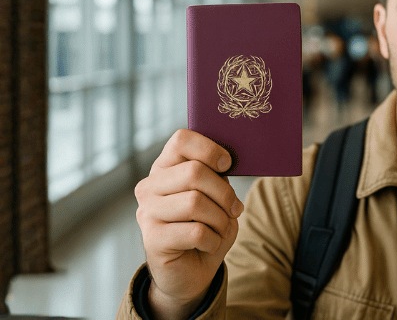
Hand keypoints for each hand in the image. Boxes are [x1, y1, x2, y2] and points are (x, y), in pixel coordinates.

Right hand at [135, 129, 243, 318]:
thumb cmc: (206, 226)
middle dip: (223, 193)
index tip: (227, 164)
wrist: (191, 271)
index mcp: (165, 168)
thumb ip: (217, 176)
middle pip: (194, 172)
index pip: (181, 140)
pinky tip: (208, 244)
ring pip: (196, 202)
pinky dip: (213, 239)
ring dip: (220, 219)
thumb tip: (227, 162)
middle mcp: (150, 186)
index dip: (209, 149)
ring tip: (220, 228)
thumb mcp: (216, 196)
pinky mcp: (152, 239)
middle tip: (234, 208)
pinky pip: (196, 231)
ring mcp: (147, 212)